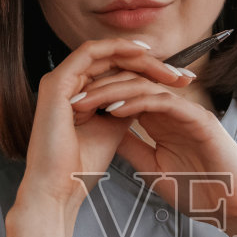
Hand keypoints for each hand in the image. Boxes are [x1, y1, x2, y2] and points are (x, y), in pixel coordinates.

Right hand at [21, 38, 194, 212]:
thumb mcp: (112, 131)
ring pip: (103, 53)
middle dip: (148, 63)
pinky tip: (141, 53)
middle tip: (179, 74)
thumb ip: (125, 110)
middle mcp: (66, 85)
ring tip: (166, 66)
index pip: (114, 73)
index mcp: (76, 96)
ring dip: (137, 55)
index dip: (145, 74)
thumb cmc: (80, 168)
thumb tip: (146, 97)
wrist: (58, 188)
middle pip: (111, 60)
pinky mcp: (56, 82)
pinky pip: (90, 52)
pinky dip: (116, 48)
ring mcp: (59, 81)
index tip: (177, 83)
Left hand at [66, 64, 236, 236]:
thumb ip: (131, 148)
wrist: (234, 208)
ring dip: (111, 92)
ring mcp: (187, 110)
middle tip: (69, 99)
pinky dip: (136, 102)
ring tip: (85, 101)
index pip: (125, 99)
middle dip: (98, 90)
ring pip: (143, 87)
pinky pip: (162, 101)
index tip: (69, 112)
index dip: (97, 101)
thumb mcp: (152, 169)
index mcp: (161, 120)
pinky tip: (114, 110)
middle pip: (131, 86)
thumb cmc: (200, 192)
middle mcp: (173, 110)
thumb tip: (100, 135)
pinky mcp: (198, 117)